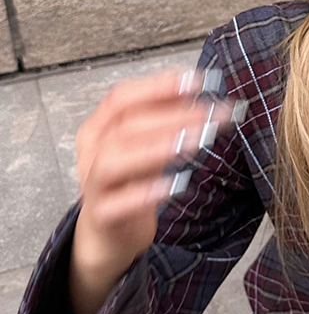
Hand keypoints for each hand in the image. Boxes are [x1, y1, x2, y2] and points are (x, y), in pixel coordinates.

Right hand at [73, 67, 236, 273]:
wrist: (109, 232)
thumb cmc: (130, 180)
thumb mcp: (146, 145)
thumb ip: (165, 118)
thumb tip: (199, 91)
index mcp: (100, 127)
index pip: (121, 98)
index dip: (158, 87)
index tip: (196, 81)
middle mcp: (93, 152)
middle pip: (125, 126)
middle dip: (172, 116)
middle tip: (210, 113)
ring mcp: (93, 184)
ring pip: (114, 160)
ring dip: (157, 148)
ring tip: (195, 141)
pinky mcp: (102, 215)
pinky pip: (118, 204)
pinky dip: (145, 193)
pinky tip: (174, 184)